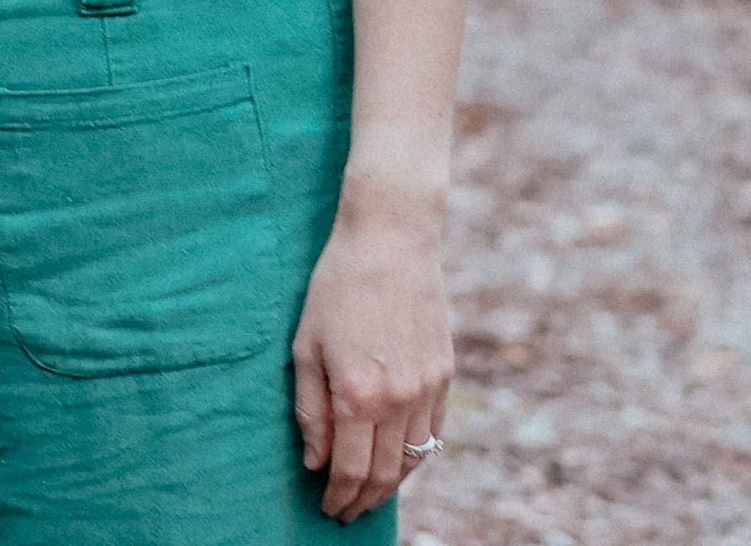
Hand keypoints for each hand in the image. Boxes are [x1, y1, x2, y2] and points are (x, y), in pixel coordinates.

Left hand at [292, 196, 453, 522]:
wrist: (391, 237)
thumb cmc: (338, 285)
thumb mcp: (306, 344)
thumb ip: (310, 409)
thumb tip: (314, 461)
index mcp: (358, 394)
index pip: (350, 471)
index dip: (337, 498)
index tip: (327, 509)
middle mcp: (398, 400)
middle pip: (385, 476)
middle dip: (363, 502)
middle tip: (345, 512)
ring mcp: (427, 388)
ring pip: (414, 461)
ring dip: (391, 485)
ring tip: (369, 493)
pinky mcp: (445, 374)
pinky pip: (433, 433)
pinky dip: (416, 455)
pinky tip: (398, 457)